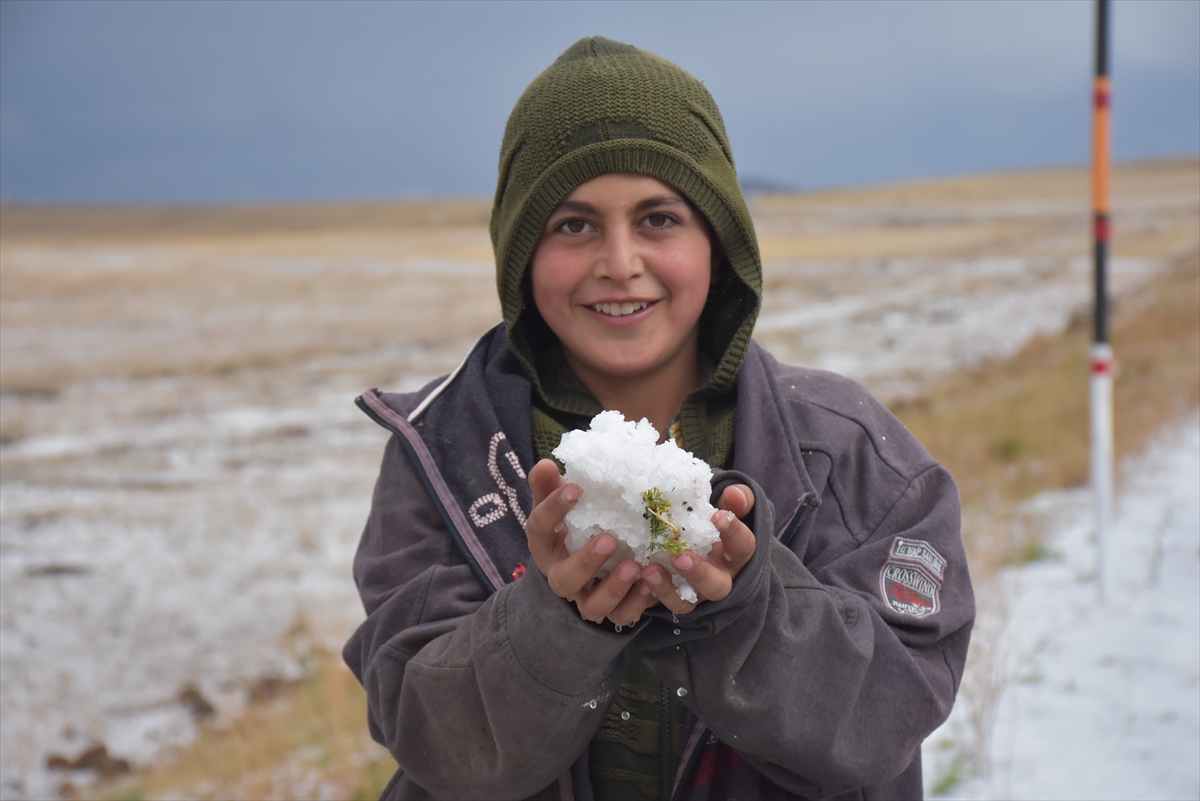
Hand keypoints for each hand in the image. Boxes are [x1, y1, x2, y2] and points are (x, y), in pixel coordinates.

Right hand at [525, 459, 657, 625]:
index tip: (576, 488)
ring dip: (614, 588)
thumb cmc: (575, 522)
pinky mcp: (611, 609)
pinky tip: (651, 583)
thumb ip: (551, 485)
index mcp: (544, 545)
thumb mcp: (561, 502)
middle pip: (563, 580)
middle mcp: (561, 576)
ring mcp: (585, 597)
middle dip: (586, 562)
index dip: (553, 510)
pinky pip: (622, 616)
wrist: (588, 561)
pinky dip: (637, 603)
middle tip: (610, 539)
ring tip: (635, 565)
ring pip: (592, 607)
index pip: (539, 528)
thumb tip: (547, 463)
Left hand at [640, 484, 756, 614]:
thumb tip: (735, 494)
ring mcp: (694, 594)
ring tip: (649, 569)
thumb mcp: (726, 508)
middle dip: (699, 572)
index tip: (719, 515)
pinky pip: (660, 604)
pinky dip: (649, 594)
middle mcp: (718, 579)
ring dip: (667, 589)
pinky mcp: (670, 599)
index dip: (733, 533)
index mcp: (735, 556)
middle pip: (716, 586)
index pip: (743, 547)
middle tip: (681, 555)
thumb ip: (736, 500)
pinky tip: (638, 577)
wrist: (694, 541)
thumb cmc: (711, 522)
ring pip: (686, 602)